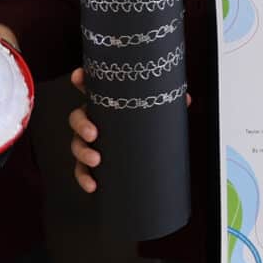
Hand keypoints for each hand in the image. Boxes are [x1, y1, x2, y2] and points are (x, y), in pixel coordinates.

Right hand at [67, 67, 192, 194]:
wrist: (144, 157)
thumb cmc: (147, 125)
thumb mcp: (158, 112)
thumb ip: (170, 103)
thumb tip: (185, 99)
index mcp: (107, 103)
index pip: (91, 88)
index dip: (81, 80)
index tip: (79, 77)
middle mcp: (95, 120)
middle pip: (77, 117)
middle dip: (81, 124)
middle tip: (93, 134)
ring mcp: (90, 142)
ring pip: (76, 144)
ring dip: (82, 152)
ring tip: (96, 160)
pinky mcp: (92, 163)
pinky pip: (82, 170)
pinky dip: (84, 178)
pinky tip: (93, 185)